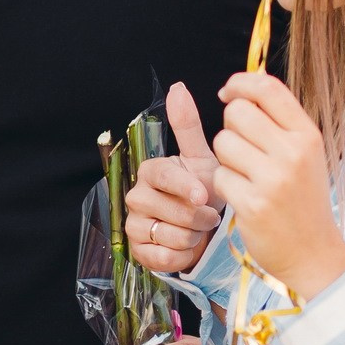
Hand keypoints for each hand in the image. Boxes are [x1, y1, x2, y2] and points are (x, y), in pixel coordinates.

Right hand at [127, 83, 225, 274]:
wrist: (207, 232)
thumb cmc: (205, 192)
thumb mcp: (202, 159)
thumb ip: (188, 126)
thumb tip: (177, 87)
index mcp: (150, 171)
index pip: (162, 176)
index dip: (183, 187)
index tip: (204, 195)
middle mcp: (136, 196)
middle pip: (166, 208)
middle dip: (196, 216)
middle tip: (210, 216)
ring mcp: (134, 225)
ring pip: (166, 234)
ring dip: (191, 236)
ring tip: (200, 230)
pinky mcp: (138, 251)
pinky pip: (161, 257)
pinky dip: (181, 256)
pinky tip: (189, 248)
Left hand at [213, 72, 344, 299]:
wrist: (313, 254)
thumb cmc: (303, 200)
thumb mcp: (305, 156)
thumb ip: (279, 123)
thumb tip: (242, 89)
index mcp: (308, 136)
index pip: (268, 88)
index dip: (240, 82)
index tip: (228, 92)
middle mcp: (293, 153)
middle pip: (237, 112)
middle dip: (230, 127)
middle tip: (243, 150)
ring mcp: (273, 180)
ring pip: (223, 143)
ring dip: (225, 159)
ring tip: (246, 177)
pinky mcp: (252, 204)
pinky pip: (219, 176)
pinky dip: (224, 186)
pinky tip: (243, 198)